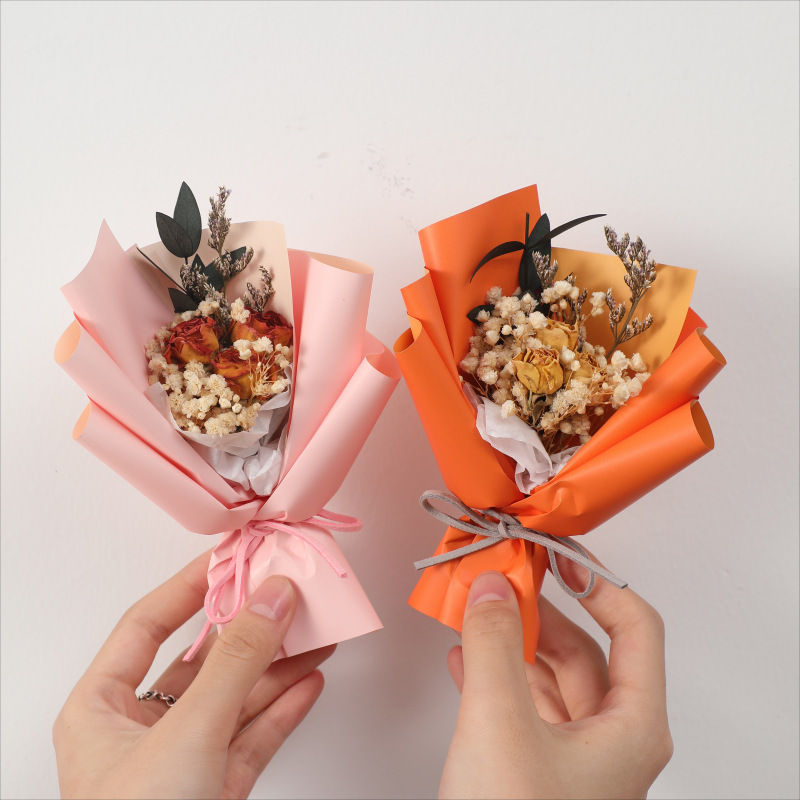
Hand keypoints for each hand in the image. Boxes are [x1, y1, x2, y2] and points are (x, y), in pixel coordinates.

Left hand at [53, 551, 334, 798]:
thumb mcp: (186, 735)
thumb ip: (236, 662)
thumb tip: (271, 599)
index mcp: (101, 709)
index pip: (149, 624)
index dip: (191, 586)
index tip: (231, 558)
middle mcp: (140, 730)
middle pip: (204, 659)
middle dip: (251, 627)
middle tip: (287, 593)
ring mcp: (182, 760)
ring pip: (237, 695)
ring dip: (280, 665)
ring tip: (315, 630)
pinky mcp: (216, 788)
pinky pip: (255, 734)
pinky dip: (286, 708)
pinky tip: (310, 681)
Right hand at [440, 560, 672, 799]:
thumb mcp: (501, 723)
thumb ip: (495, 644)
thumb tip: (493, 588)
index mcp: (632, 729)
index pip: (635, 628)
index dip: (597, 584)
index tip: (557, 557)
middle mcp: (613, 742)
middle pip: (584, 651)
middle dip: (540, 612)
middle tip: (505, 580)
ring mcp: (577, 759)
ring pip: (551, 678)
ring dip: (512, 643)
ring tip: (477, 613)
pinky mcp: (540, 772)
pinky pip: (524, 707)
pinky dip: (495, 678)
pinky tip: (464, 660)